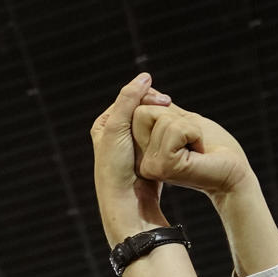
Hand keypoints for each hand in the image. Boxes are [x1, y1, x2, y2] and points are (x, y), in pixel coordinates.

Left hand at [89, 74, 171, 243]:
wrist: (125, 200)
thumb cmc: (116, 166)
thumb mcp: (117, 129)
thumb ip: (128, 100)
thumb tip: (145, 76)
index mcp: (103, 124)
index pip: (128, 98)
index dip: (146, 96)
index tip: (164, 101)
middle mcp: (113, 133)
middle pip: (140, 109)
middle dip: (156, 106)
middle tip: (171, 106)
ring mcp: (129, 144)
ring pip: (150, 122)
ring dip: (162, 118)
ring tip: (174, 117)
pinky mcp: (143, 155)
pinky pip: (156, 136)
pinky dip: (165, 132)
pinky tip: (174, 132)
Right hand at [131, 99, 254, 198]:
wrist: (233, 171)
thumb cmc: (213, 147)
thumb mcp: (183, 121)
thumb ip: (161, 108)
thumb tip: (144, 85)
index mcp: (140, 151)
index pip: (137, 110)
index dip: (162, 108)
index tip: (183, 130)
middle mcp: (139, 160)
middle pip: (143, 112)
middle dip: (175, 117)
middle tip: (190, 139)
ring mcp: (149, 165)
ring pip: (162, 118)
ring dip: (189, 127)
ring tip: (195, 147)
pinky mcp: (163, 167)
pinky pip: (176, 129)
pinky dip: (195, 133)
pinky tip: (198, 152)